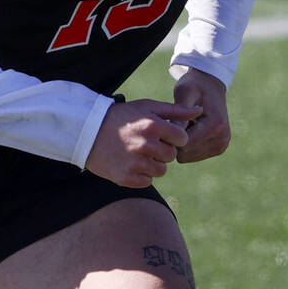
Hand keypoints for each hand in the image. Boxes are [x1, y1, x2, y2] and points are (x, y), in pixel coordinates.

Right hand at [85, 99, 202, 187]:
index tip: (163, 134)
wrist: (88, 131)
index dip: (174, 136)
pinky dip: (142, 175)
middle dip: (164, 150)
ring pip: (161, 171)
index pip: (182, 138)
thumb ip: (176, 110)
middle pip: (172, 156)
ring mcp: (135, 163)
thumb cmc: (122, 117)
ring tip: (139, 153)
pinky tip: (131, 163)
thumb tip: (200, 111)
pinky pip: (147, 182)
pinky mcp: (126, 178)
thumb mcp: (148, 107)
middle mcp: (145, 145)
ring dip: (154, 163)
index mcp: (152, 125)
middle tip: (147, 143)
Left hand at [172, 68, 230, 163]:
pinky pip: (193, 156)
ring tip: (184, 125)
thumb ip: (180, 112)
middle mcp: (222, 138)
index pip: (184, 144)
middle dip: (175, 140)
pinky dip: (187, 145)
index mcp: (215, 125)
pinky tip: (190, 130)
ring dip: (181, 143)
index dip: (170, 136)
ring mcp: (222, 146)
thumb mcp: (184, 92)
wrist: (211, 85)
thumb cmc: (194, 85)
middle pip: (185, 154)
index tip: (165, 122)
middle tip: (174, 122)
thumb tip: (173, 134)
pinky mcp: (219, 149)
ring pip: (188, 157)